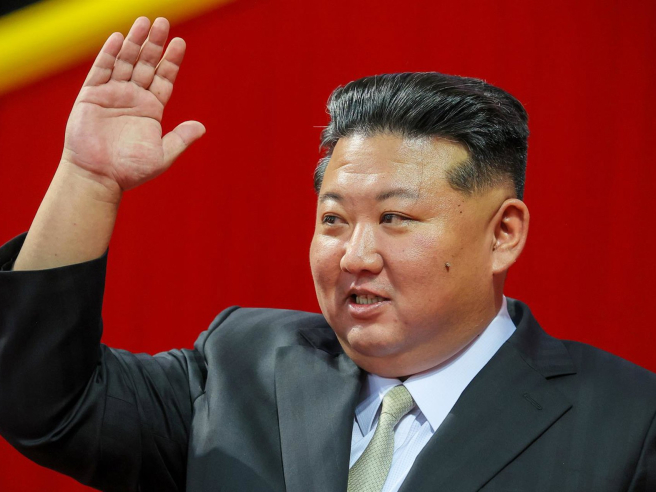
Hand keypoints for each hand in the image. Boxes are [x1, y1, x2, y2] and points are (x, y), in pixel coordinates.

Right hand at [61, 17, 204, 197]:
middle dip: (155, 45)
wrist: (99, 177)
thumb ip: (180, 139)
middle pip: (146, 64)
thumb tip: (202, 127)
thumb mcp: (162, 155)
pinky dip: (109, 54)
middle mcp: (133, 98)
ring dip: (134, 42)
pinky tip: (118, 38)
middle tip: (163, 23)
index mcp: (151, 110)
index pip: (164, 78)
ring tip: (144, 22)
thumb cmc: (130, 170)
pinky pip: (101, 70)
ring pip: (125, 62)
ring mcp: (112, 95)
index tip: (180, 43)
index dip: (172, 61)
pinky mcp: (91, 96)